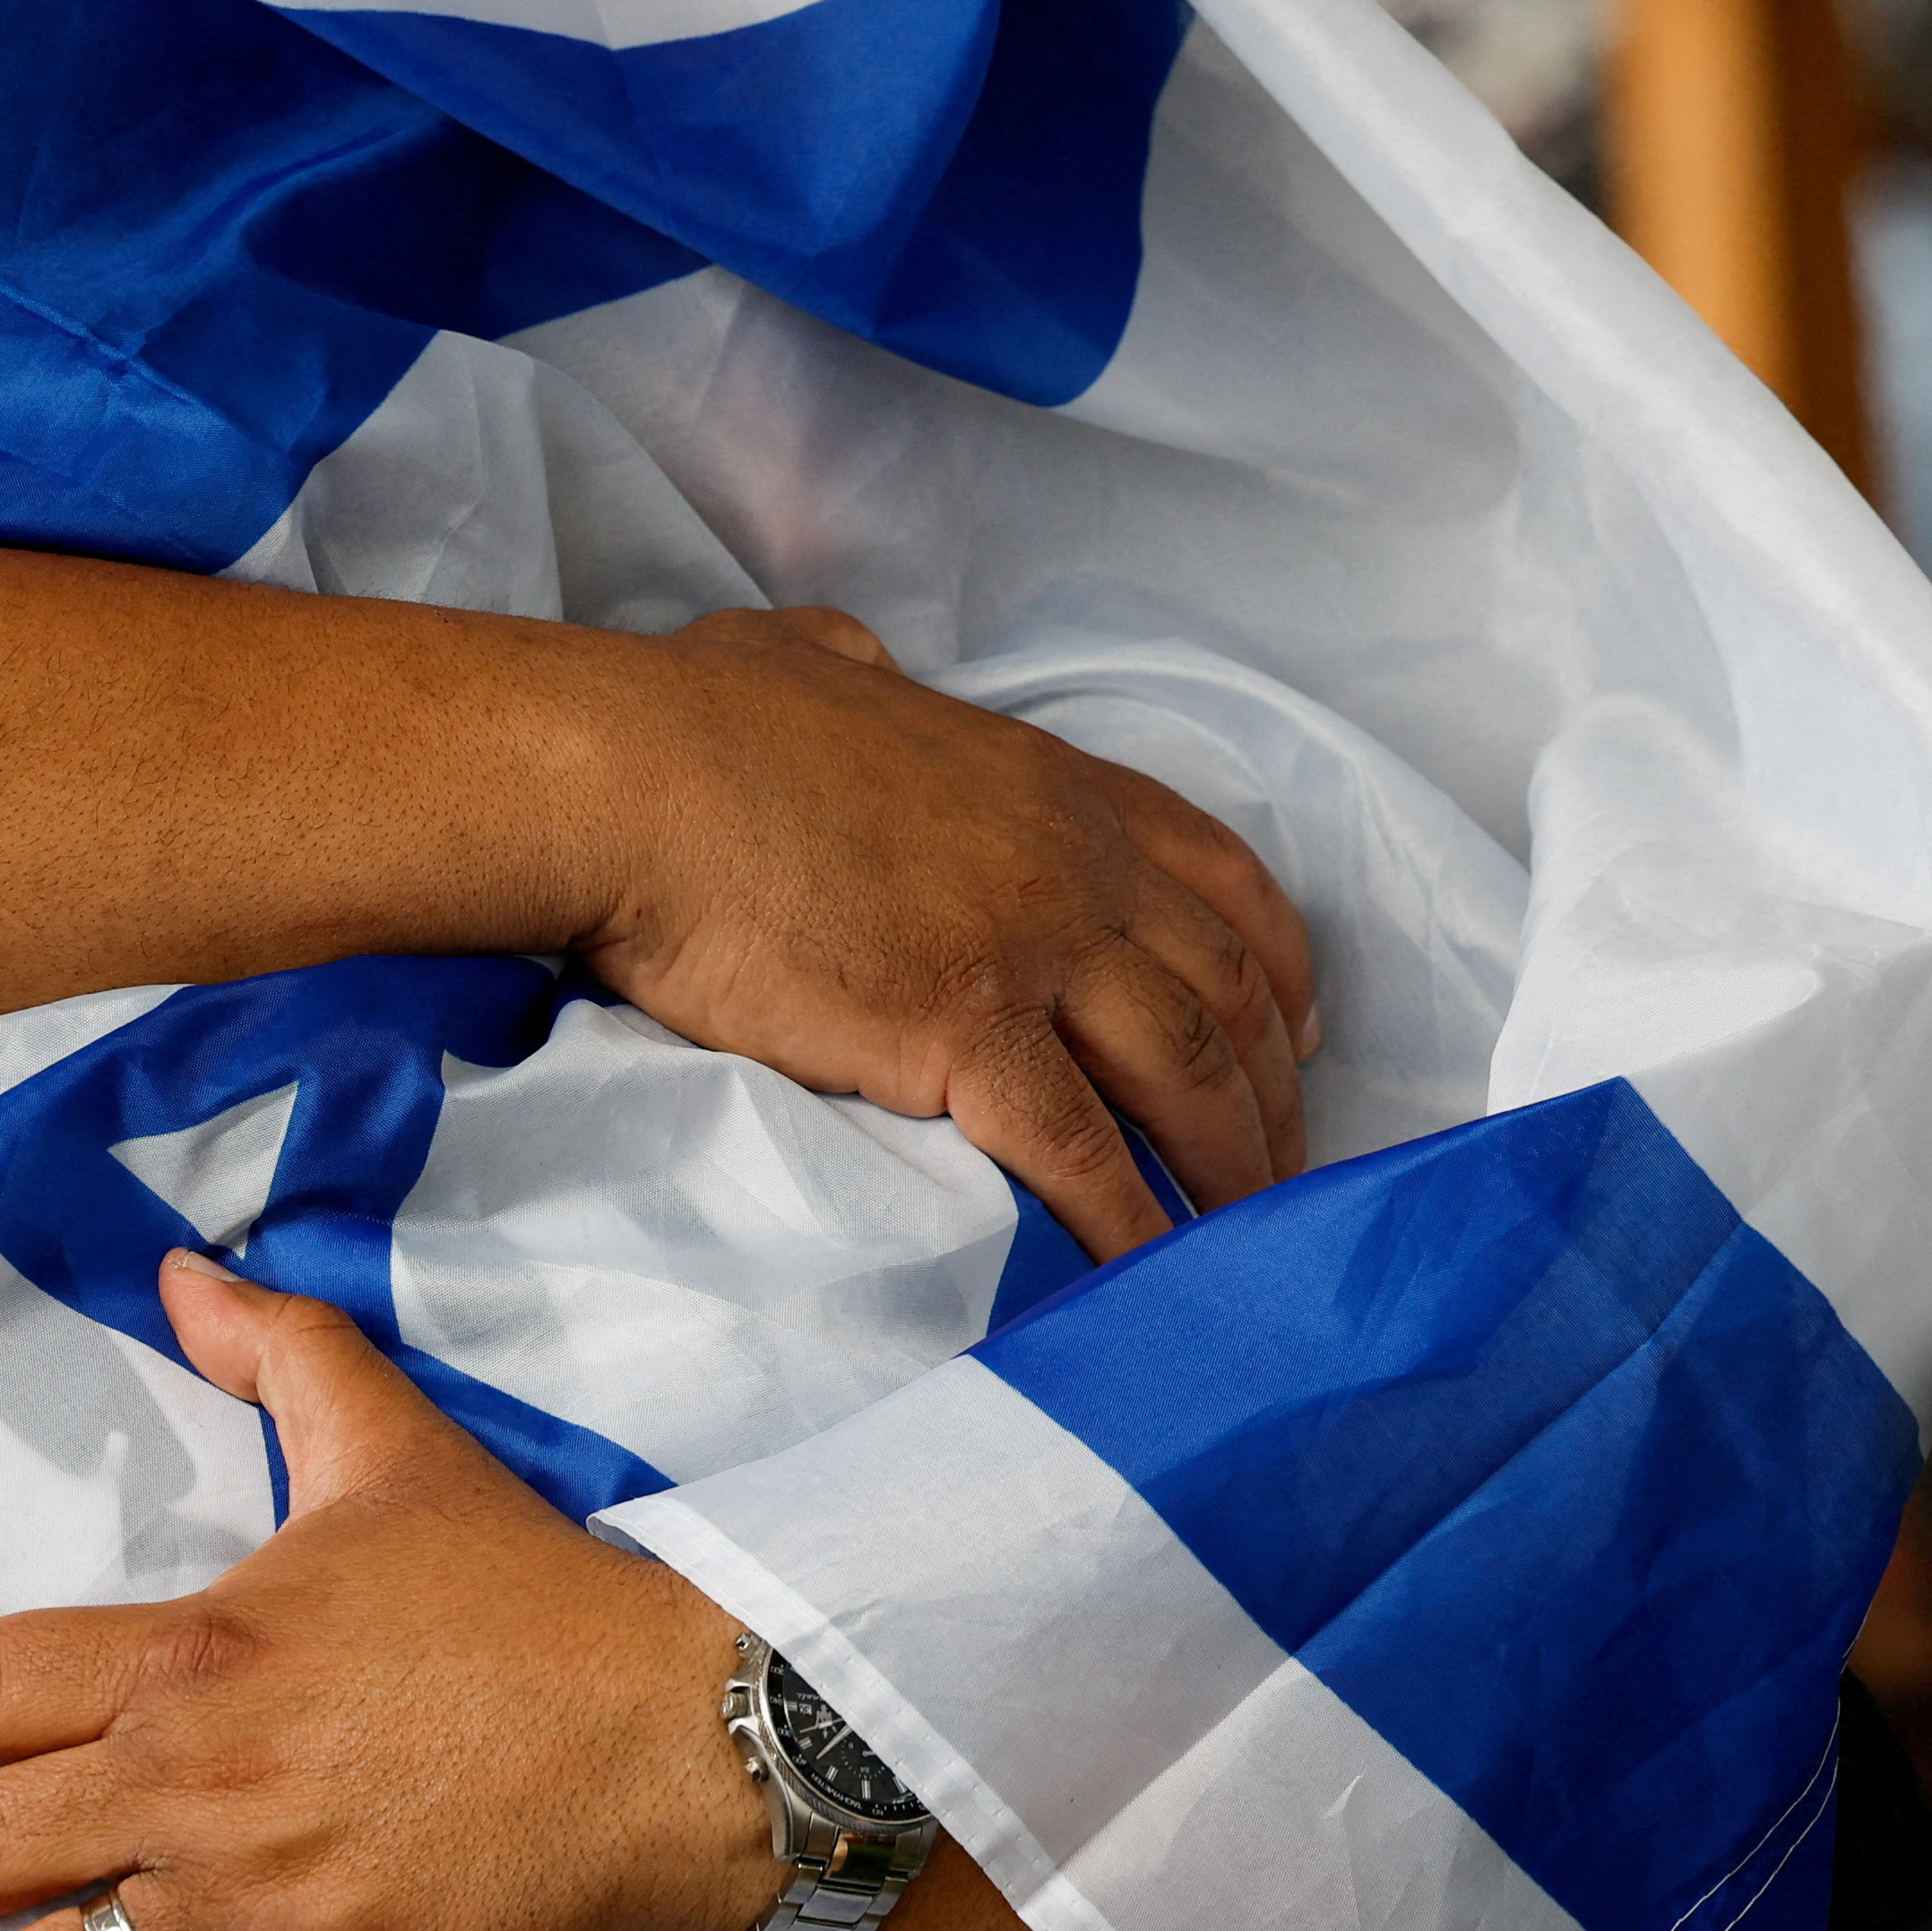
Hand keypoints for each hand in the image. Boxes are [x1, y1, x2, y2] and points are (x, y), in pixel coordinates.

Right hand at [573, 607, 1316, 1253]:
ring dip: (1230, 1161)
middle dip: (1274, 1086)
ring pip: (1184, 1070)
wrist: (628, 781)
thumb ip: (858, 667)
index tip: (1304, 1025)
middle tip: (1286, 1163)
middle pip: (1225, 987)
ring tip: (1248, 1239)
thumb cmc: (690, 719)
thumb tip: (856, 664)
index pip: (1214, 872)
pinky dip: (1132, 1220)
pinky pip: (1082, 1151)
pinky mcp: (963, 1033)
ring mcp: (1026, 948)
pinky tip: (1152, 1275)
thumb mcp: (803, 656)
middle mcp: (1066, 864)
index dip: (1277, 957)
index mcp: (1042, 783)